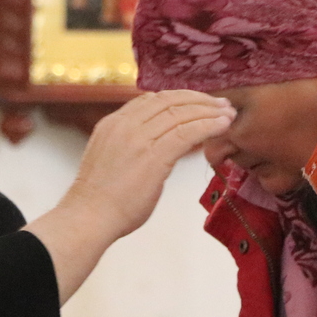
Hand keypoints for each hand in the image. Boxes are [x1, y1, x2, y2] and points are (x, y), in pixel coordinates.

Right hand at [26, 91, 232, 301]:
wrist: (89, 218)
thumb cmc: (99, 201)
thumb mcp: (110, 160)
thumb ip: (129, 148)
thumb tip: (152, 151)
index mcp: (112, 123)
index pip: (150, 100)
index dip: (179, 98)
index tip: (197, 103)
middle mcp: (125, 124)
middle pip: (168, 100)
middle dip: (198, 99)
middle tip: (220, 103)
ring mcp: (139, 138)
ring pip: (180, 113)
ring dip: (208, 111)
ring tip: (228, 113)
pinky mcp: (153, 155)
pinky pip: (186, 132)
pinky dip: (208, 125)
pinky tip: (222, 126)